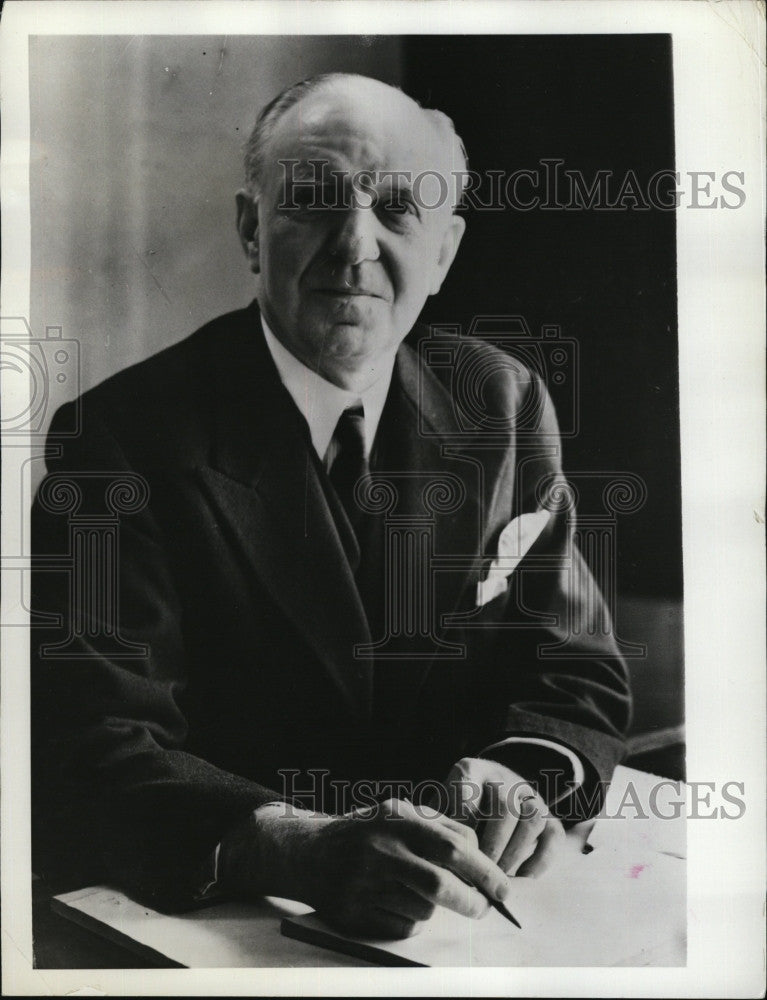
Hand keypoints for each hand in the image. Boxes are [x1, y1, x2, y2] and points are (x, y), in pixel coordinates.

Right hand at [220, 797, 511, 938]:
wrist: (308, 853)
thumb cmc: (366, 833)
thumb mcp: (399, 814)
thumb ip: (440, 826)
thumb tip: (479, 853)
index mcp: (396, 820)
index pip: (452, 848)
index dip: (484, 871)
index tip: (502, 888)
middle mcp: (379, 850)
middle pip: (439, 885)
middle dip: (471, 901)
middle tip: (485, 908)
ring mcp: (363, 883)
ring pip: (423, 909)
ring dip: (435, 908)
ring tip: (420, 893)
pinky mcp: (353, 913)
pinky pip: (402, 927)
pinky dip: (411, 920)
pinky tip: (395, 903)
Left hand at [444, 757, 566, 877]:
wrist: (490, 786)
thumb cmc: (455, 804)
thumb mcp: (440, 802)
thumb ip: (435, 822)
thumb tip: (432, 857)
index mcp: (471, 770)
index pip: (469, 793)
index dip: (463, 826)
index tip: (455, 854)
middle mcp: (503, 778)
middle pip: (504, 807)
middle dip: (491, 846)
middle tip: (479, 875)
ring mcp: (529, 794)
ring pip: (532, 818)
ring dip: (515, 852)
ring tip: (498, 878)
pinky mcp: (549, 814)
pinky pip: (553, 834)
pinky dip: (540, 860)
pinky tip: (521, 878)